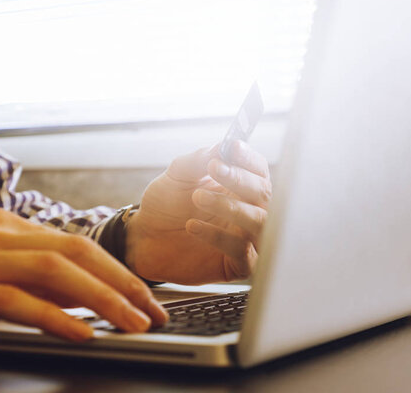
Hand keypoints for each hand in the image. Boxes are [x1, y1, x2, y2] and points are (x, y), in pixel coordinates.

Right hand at [0, 209, 167, 340]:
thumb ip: (36, 281)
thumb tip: (89, 298)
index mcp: (7, 226)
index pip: (78, 244)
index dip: (118, 272)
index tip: (148, 297)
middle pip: (76, 252)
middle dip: (123, 283)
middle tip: (155, 312)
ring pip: (55, 270)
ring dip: (103, 299)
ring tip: (133, 324)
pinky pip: (14, 300)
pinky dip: (54, 316)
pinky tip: (82, 333)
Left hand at [126, 140, 271, 284]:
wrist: (145, 239)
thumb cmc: (167, 205)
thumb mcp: (177, 175)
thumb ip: (198, 160)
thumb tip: (223, 146)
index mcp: (240, 186)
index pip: (258, 169)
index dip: (248, 158)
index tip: (233, 147)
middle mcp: (249, 211)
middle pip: (265, 193)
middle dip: (240, 179)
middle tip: (214, 168)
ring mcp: (246, 238)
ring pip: (260, 222)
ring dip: (231, 206)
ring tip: (198, 197)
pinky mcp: (238, 264)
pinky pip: (242, 251)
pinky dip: (219, 236)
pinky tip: (192, 226)